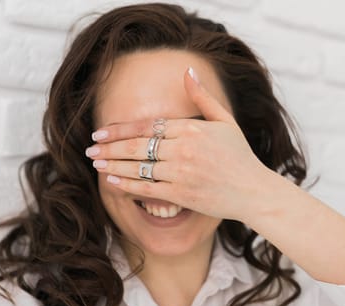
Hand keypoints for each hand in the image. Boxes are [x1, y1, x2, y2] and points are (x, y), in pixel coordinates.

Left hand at [85, 68, 274, 221]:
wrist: (254, 191)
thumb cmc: (240, 156)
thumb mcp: (225, 121)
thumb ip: (203, 97)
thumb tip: (188, 71)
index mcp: (192, 128)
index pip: (147, 126)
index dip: (120, 129)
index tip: (100, 133)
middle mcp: (184, 149)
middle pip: (137, 146)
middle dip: (109, 148)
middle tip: (90, 150)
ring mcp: (182, 173)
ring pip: (138, 167)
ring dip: (112, 165)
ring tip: (95, 163)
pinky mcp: (181, 194)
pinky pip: (147, 188)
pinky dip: (126, 184)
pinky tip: (111, 181)